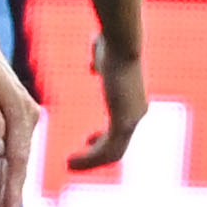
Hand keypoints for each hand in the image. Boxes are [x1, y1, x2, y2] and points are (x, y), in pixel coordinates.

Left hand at [0, 30, 43, 206]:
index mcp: (22, 115)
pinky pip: (0, 160)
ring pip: (9, 170)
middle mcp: (24, 123)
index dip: (12, 192)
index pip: (18, 161)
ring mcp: (15, 126)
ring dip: (0, 199)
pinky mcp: (2, 126)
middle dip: (9, 206)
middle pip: (17, 171)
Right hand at [64, 39, 146, 172]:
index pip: (121, 131)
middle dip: (95, 156)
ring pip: (112, 153)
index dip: (103, 139)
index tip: (87, 140)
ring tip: (70, 165)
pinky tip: (71, 161)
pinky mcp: (124, 122)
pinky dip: (89, 159)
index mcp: (133, 103)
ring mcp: (133, 120)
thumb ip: (100, 65)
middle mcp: (136, 114)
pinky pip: (107, 150)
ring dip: (90, 162)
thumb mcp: (104, 59)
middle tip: (74, 162)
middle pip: (118, 147)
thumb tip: (93, 67)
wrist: (120, 41)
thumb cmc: (111, 42)